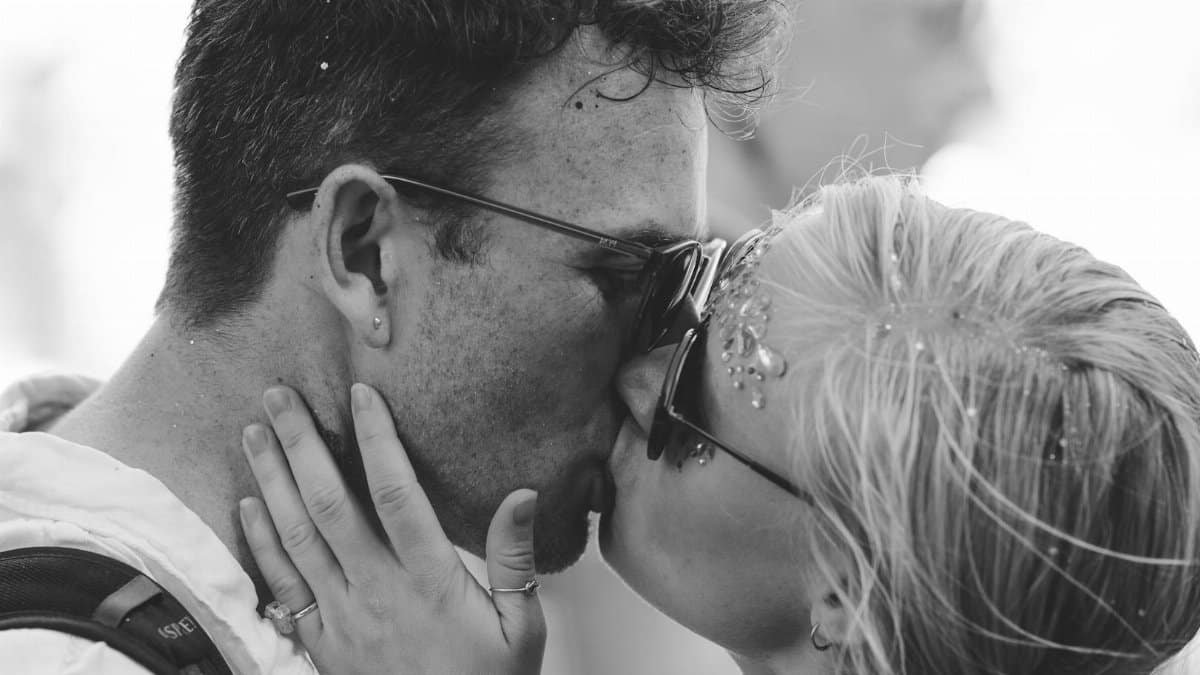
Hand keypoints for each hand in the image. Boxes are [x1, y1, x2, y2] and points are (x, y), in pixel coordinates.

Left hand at [238, 383, 545, 674]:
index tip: (360, 394)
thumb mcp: (522, 627)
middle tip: (280, 395)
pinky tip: (249, 505)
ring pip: (297, 538)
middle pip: (330, 506)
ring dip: (272, 480)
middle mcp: (377, 593)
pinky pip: (282, 586)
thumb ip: (515, 559)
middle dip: (302, 445)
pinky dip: (261, 542)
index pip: (398, 496)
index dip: (376, 441)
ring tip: (253, 432)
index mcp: (430, 583)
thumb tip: (521, 494)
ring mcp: (341, 618)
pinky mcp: (320, 643)